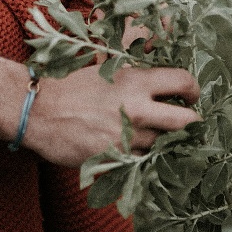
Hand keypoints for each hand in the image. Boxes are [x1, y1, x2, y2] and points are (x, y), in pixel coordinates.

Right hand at [23, 64, 199, 166]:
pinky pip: (144, 162)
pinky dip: (143, 157)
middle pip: (187, 121)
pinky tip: (132, 149)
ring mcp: (129, 136)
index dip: (192, 89)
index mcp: (134, 79)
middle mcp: (138, 107)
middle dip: (191, 123)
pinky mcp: (118, 159)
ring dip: (163, 141)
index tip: (189, 96)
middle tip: (185, 122)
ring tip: (151, 135)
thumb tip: (156, 77)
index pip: (182, 81)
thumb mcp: (104, 68)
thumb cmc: (69, 85)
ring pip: (166, 144)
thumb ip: (132, 75)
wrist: (39, 110)